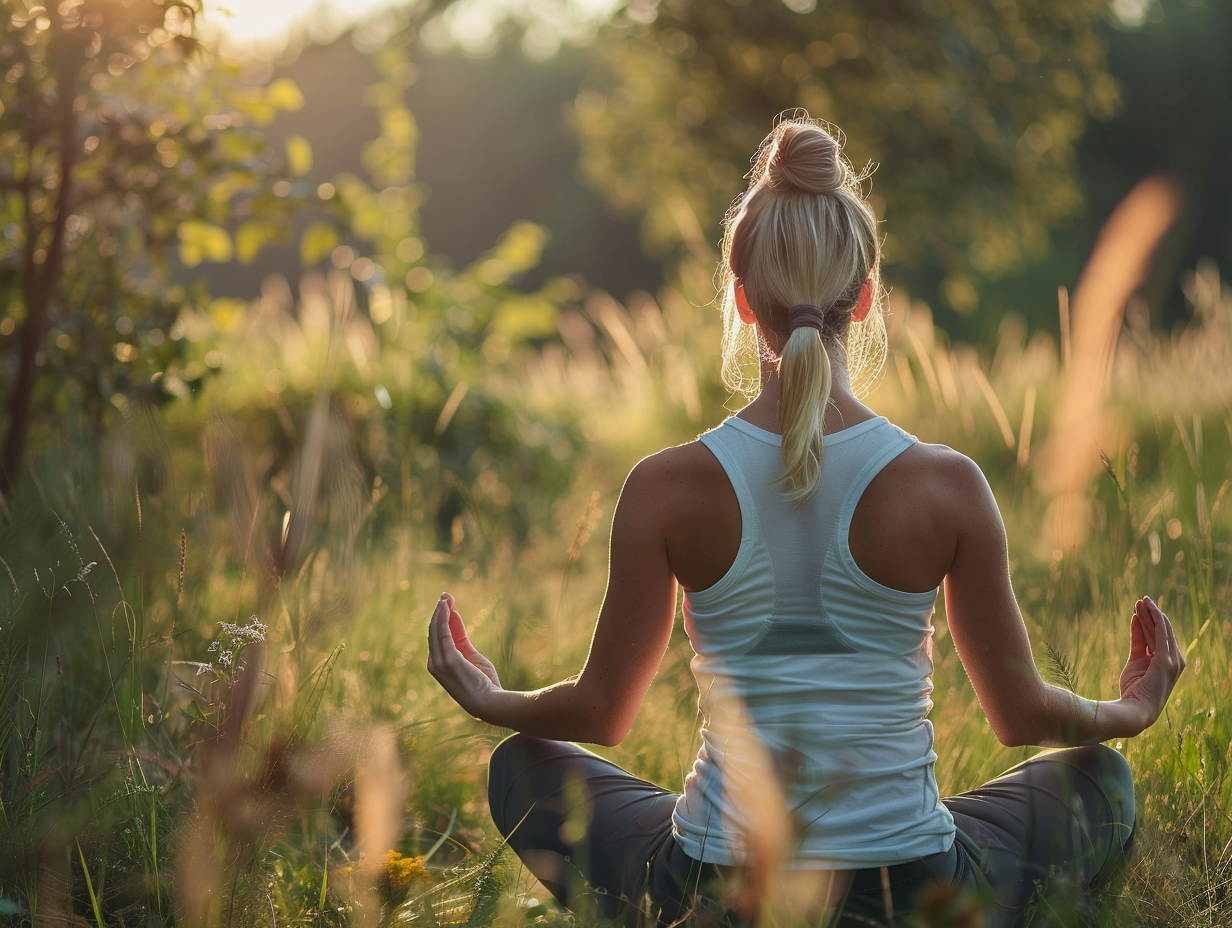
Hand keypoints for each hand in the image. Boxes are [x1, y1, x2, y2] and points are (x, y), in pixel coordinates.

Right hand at [427, 592, 501, 717]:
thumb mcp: (472, 656)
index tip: (447, 604)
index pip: (436, 637)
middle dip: (439, 611)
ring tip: (446, 596)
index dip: (440, 619)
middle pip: (433, 631)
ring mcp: (440, 662)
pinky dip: (444, 617)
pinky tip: (447, 606)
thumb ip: (461, 639)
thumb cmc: (484, 683)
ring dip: (440, 610)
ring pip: (436, 629)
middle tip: (445, 595)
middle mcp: (434, 663)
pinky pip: (443, 632)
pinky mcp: (449, 658)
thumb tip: (454, 620)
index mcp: (439, 665)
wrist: (489, 702)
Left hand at [1118, 596, 1185, 732]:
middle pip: (1162, 631)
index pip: (1160, 637)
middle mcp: (1175, 660)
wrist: (1135, 709)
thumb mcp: (1135, 660)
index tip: (1139, 608)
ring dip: (1151, 614)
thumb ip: (1138, 640)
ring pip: (1161, 630)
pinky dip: (1155, 618)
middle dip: (1151, 614)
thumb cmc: (1133, 690)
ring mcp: (1173, 661)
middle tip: (1141, 599)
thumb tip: (1136, 621)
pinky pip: (1161, 634)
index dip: (1150, 621)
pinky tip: (1148, 608)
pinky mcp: (1166, 661)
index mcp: (1168, 662)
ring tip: (1141, 600)